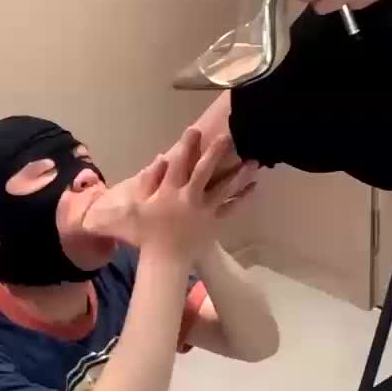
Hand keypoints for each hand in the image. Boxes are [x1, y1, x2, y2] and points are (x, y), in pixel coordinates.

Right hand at [85, 129, 257, 262]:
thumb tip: (159, 157)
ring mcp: (205, 211)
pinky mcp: (215, 222)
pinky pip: (231, 208)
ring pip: (224, 189)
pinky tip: (254, 185)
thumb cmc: (148, 234)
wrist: (165, 261)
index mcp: (170, 193)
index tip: (195, 129)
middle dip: (215, 154)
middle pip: (204, 172)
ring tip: (253, 161)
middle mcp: (189, 199)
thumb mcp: (137, 207)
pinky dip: (243, 198)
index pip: (179, 164)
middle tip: (228, 137)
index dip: (186, 146)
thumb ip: (146, 181)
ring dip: (238, 174)